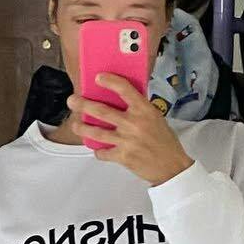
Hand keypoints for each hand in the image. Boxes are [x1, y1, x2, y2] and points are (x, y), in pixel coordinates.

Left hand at [68, 75, 193, 185]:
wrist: (171, 166)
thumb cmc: (163, 140)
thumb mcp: (155, 117)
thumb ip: (139, 109)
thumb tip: (118, 100)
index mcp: (144, 109)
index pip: (125, 89)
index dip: (110, 81)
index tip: (98, 77)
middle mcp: (134, 123)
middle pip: (102, 111)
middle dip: (83, 104)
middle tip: (72, 100)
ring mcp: (127, 140)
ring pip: (97, 132)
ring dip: (82, 128)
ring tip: (75, 125)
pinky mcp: (122, 156)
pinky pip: (102, 152)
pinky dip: (98, 150)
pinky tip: (98, 148)